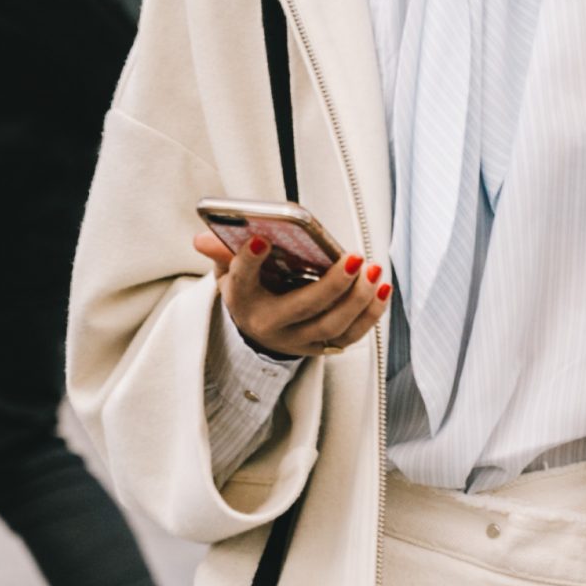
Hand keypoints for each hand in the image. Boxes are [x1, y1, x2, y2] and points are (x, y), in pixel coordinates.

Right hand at [193, 229, 391, 360]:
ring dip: (358, 299)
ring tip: (373, 270)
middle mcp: (270, 325)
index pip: (242, 280)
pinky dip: (371, 313)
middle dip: (332, 284)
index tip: (260, 241)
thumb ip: (222, 251)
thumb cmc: (251, 290)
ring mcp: (299, 340)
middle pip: (303, 308)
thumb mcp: (230, 271)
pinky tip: (382, 288)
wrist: (260, 330)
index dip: (249, 261)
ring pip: (333, 325)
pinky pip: (351, 335)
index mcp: (243, 301)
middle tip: (354, 258)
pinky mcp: (322, 347)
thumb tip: (203, 239)